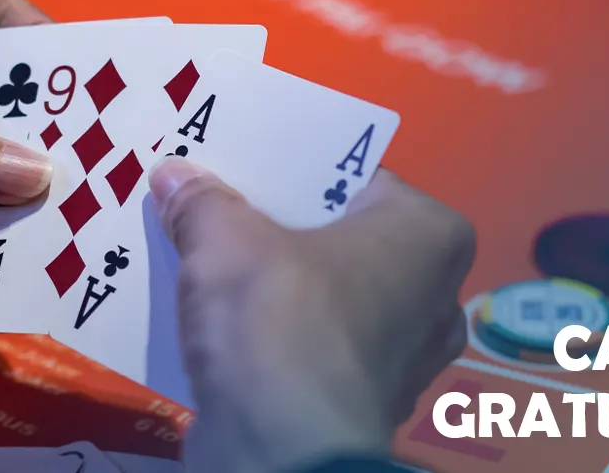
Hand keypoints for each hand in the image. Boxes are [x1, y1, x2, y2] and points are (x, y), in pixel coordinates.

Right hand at [150, 158, 475, 472]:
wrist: (284, 453)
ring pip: (328, 301)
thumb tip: (173, 173)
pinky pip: (314, 354)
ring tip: (209, 265)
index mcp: (431, 236)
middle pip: (341, 241)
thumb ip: (202, 201)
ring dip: (276, 290)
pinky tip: (223, 330)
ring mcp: (405, 360)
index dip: (294, 171)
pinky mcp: (364, 407)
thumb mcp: (225, 240)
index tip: (244, 165)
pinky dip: (276, 343)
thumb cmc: (279, 319)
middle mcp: (435, 296)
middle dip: (282, 232)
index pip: (357, 178)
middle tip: (218, 209)